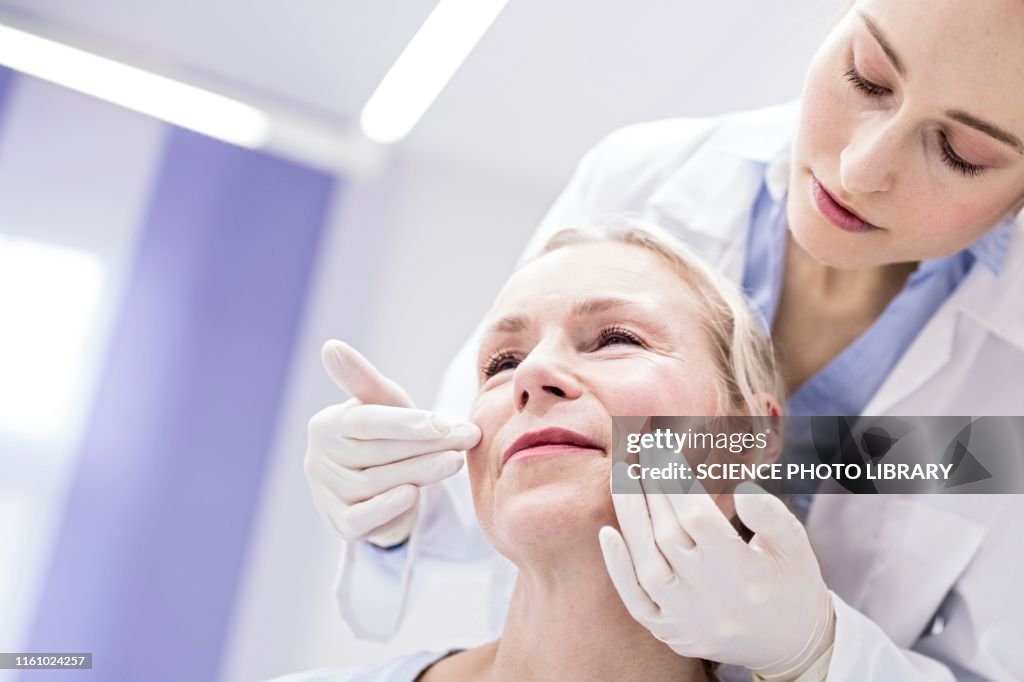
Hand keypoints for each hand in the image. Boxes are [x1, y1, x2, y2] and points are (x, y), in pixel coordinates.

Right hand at [304, 340, 480, 547]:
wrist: (385, 488)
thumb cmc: (386, 435)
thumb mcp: (383, 405)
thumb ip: (365, 380)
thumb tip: (331, 346)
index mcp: (326, 425)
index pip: (366, 422)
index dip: (406, 423)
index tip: (443, 422)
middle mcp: (318, 460)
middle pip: (379, 452)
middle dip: (428, 444)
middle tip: (467, 437)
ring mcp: (326, 495)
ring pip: (379, 483)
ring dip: (422, 472)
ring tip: (456, 461)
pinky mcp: (339, 524)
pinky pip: (362, 518)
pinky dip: (387, 507)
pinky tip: (412, 494)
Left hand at [599, 471, 833, 678]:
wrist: (788, 644)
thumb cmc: (792, 582)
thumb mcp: (796, 547)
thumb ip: (771, 516)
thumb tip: (742, 487)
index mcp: (743, 572)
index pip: (697, 518)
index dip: (678, 481)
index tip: (665, 448)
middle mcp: (709, 596)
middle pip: (668, 533)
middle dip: (652, 487)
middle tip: (640, 450)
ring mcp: (684, 617)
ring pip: (646, 564)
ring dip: (630, 517)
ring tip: (622, 475)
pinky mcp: (669, 630)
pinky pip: (636, 601)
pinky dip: (618, 569)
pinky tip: (606, 533)